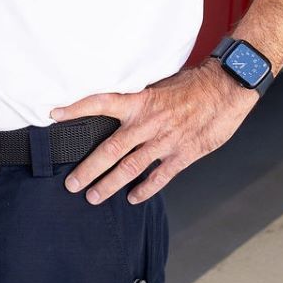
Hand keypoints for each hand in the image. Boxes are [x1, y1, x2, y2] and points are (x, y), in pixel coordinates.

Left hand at [50, 60, 256, 203]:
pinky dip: (145, 189)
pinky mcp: (184, 154)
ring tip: (93, 196)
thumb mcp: (160, 85)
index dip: (76, 109)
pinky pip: (160, 176)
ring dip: (110, 184)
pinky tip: (133, 198)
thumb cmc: (194, 84)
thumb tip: (118, 105)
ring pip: (131, 167)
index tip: (55, 115)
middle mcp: (148, 123)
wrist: (227, 87)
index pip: (100, 103)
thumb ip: (140, 99)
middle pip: (110, 149)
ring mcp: (165, 141)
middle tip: (71, 184)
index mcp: (140, 101)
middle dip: (89, 169)